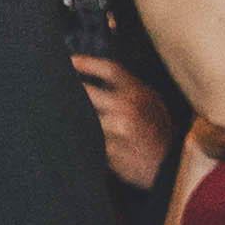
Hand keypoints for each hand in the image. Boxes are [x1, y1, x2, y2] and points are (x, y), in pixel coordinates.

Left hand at [69, 46, 173, 191]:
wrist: (169, 163)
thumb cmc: (155, 129)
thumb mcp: (150, 101)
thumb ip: (127, 89)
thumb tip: (93, 76)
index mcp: (139, 93)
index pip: (110, 70)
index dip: (87, 63)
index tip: (69, 61)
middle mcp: (127, 109)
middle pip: (88, 93)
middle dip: (70, 90)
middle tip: (55, 89)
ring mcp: (118, 132)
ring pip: (85, 119)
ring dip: (73, 117)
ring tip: (61, 114)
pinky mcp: (110, 152)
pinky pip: (88, 140)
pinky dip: (80, 137)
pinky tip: (72, 136)